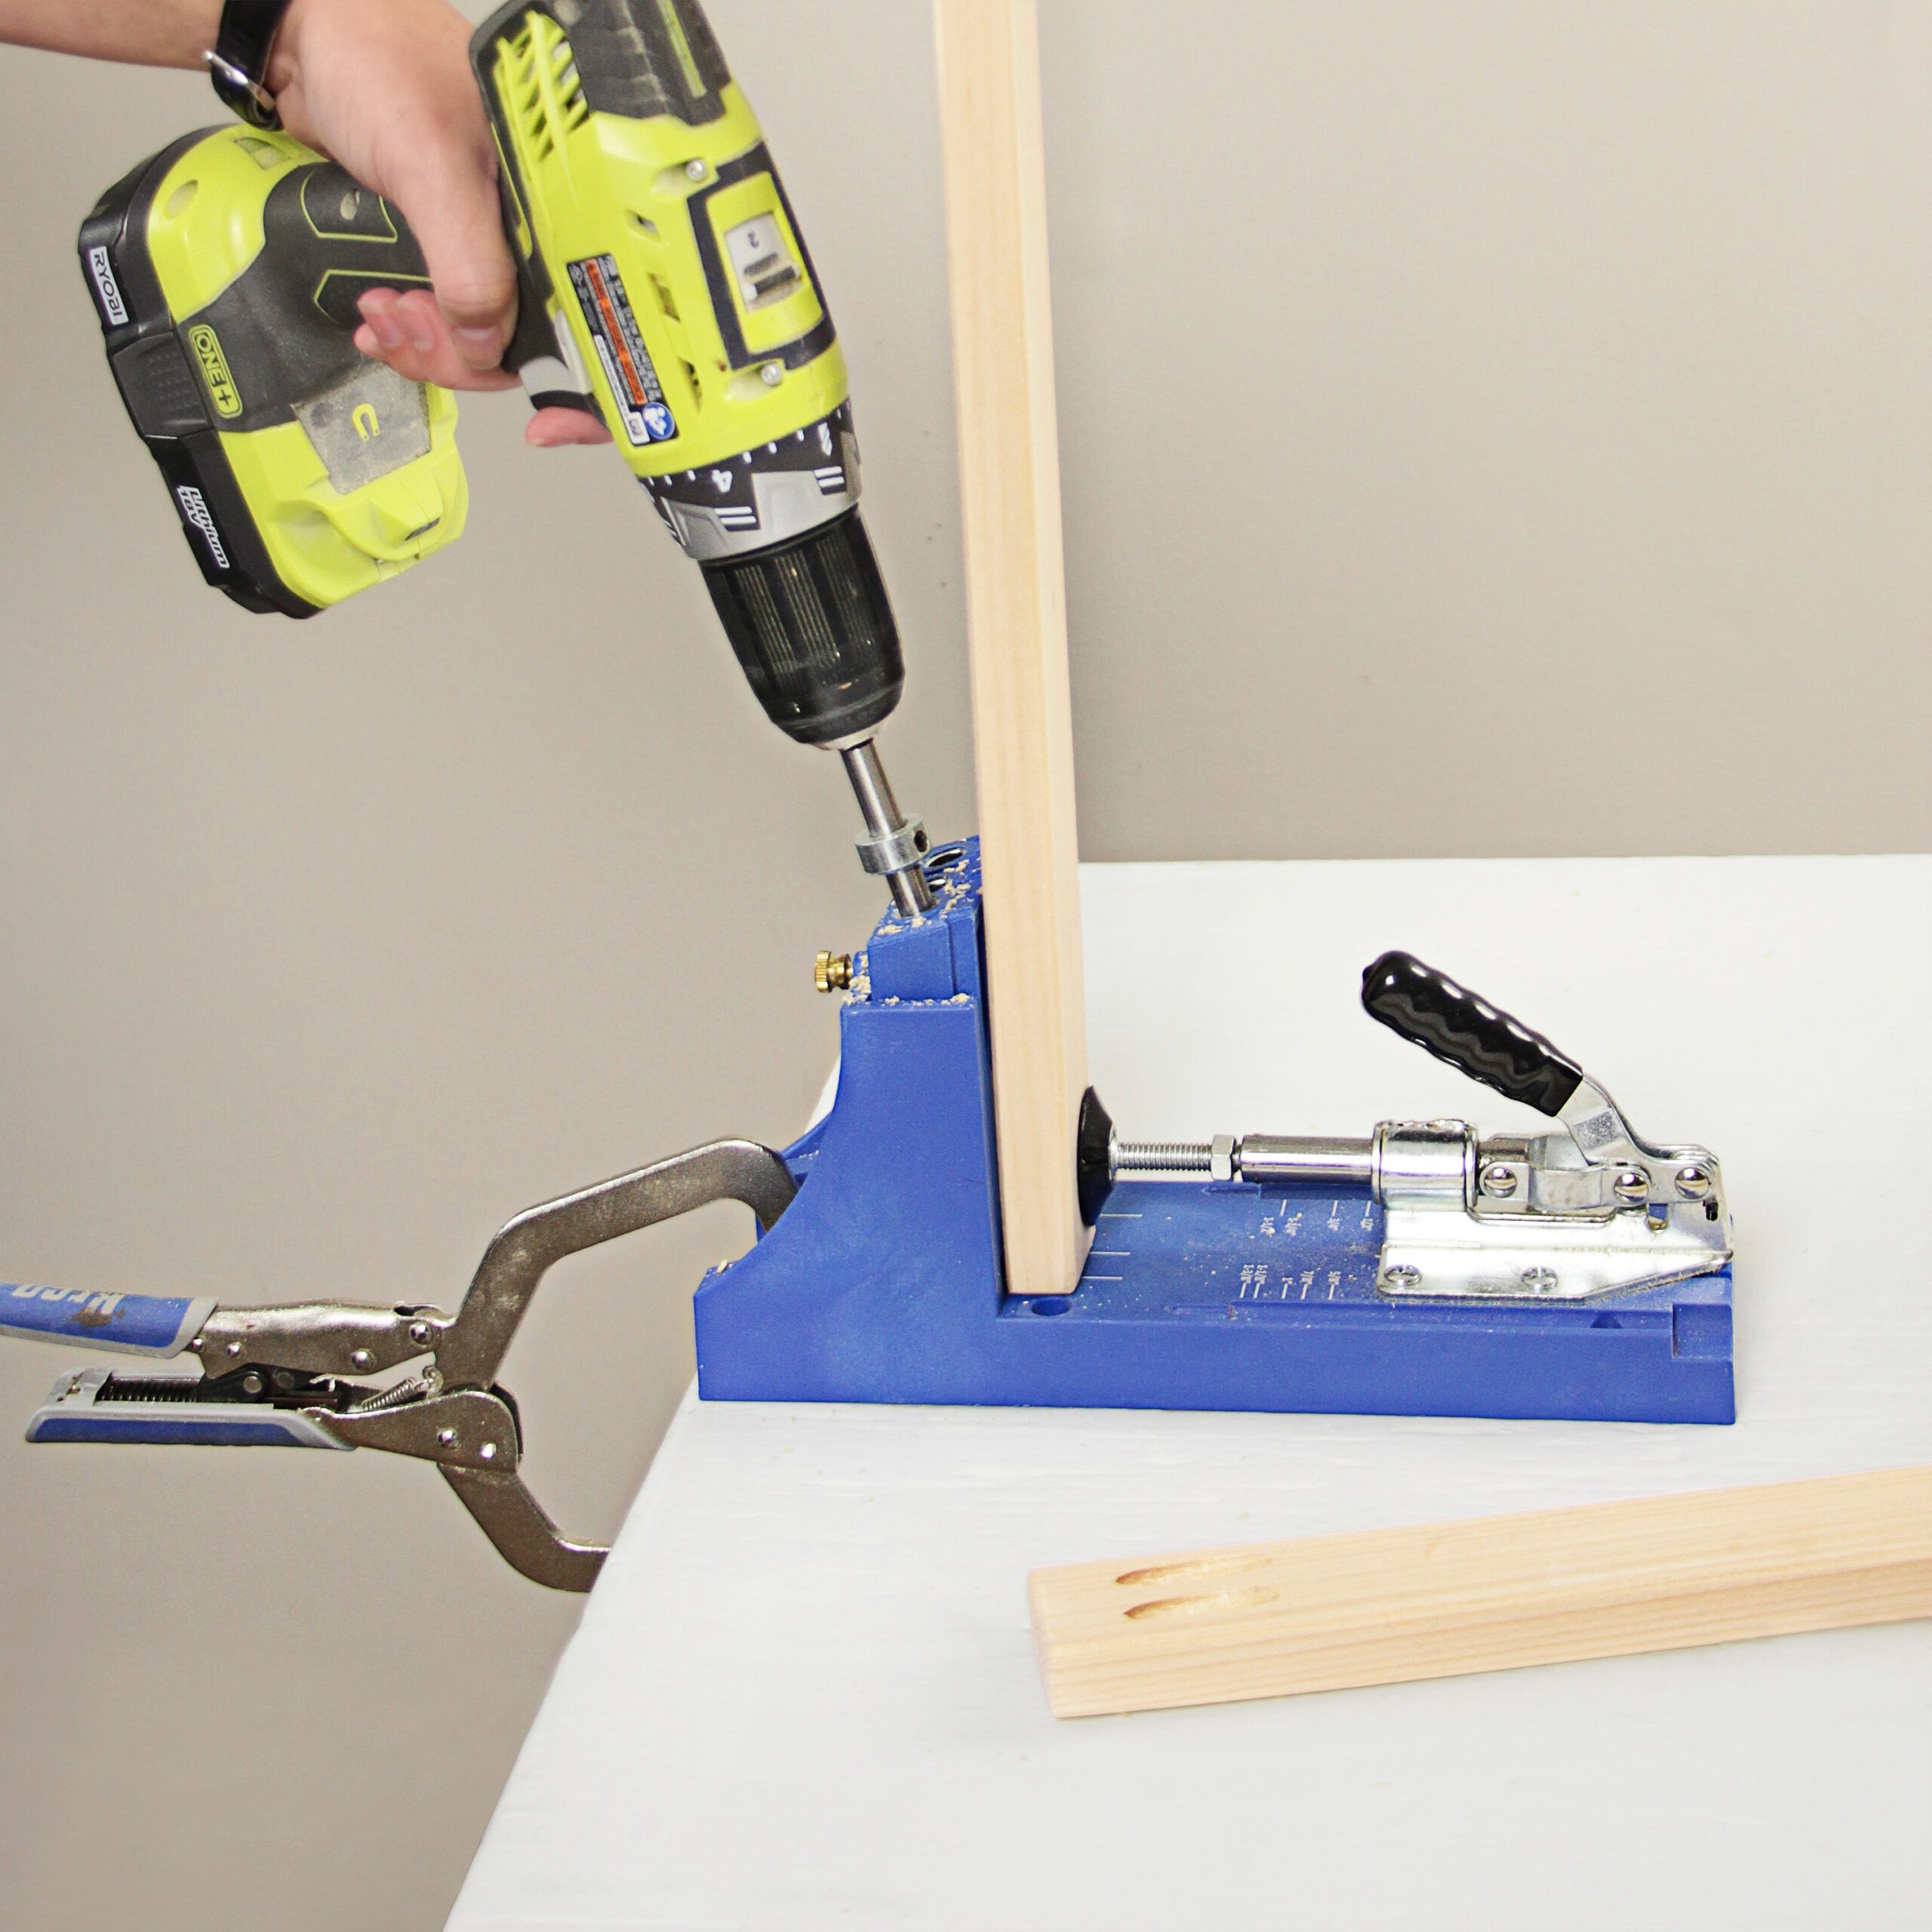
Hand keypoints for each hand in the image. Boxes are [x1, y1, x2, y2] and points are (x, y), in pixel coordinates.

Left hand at [268, 0, 607, 446]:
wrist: (302, 37)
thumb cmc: (376, 59)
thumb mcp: (429, 162)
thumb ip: (468, 260)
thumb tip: (488, 344)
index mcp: (558, 203)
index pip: (592, 311)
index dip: (582, 380)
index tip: (549, 422)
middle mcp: (529, 230)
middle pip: (526, 342)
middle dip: (464, 357)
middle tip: (411, 329)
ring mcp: (483, 242)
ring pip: (477, 339)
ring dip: (425, 347)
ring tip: (381, 314)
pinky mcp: (440, 249)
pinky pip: (439, 319)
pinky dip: (407, 331)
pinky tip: (378, 315)